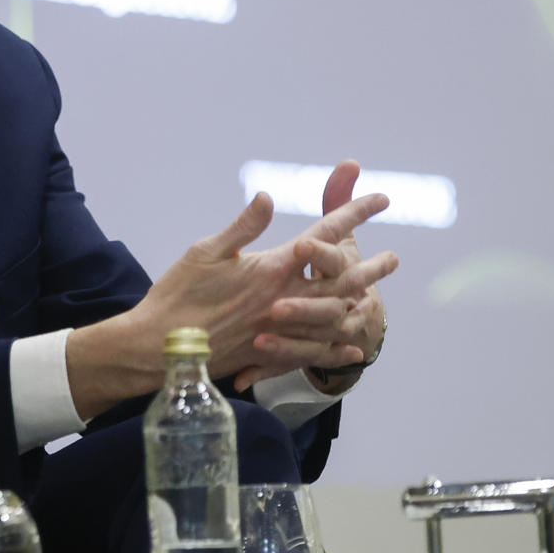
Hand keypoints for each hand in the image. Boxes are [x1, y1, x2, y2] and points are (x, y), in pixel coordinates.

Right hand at [67, 164, 395, 416]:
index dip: (355, 214)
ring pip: (335, 318)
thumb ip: (243, 226)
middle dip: (371, 267)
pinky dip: (338, 347)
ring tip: (374, 297)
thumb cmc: (178, 294)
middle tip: (393, 259)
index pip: (324, 235)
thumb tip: (267, 197)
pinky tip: (351, 346)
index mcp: (273, 269)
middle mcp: (285, 300)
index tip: (380, 200)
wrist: (160, 347)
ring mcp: (281, 331)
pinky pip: (316, 353)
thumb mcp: (206, 251)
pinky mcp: (271, 355)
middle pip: (342, 281)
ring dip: (359, 304)